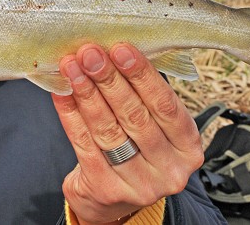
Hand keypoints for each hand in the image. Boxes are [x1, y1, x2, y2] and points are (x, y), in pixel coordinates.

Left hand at [52, 43, 203, 223]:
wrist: (113, 199)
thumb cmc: (135, 149)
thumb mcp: (153, 126)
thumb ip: (142, 95)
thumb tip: (113, 52)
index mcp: (187, 146)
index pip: (166, 105)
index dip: (142, 75)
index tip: (121, 49)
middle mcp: (169, 169)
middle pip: (135, 116)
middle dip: (109, 80)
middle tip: (90, 53)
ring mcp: (139, 184)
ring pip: (108, 130)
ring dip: (87, 93)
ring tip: (72, 68)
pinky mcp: (107, 190)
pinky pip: (84, 145)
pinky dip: (71, 115)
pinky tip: (62, 93)